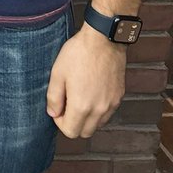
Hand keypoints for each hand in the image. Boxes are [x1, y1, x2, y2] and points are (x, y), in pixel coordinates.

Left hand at [46, 24, 125, 138]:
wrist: (103, 40)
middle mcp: (99, 110)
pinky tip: (90, 93)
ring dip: (86, 118)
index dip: (60, 123)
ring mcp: (111, 104)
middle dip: (73, 123)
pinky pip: (107, 113)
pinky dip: (98, 110)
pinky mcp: (119, 97)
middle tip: (67, 104)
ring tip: (78, 97)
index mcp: (82, 106)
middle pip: (85, 132)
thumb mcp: (57, 73)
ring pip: (98, 124)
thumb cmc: (78, 54)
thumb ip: (53, 97)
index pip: (71, 132)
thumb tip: (53, 113)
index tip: (57, 108)